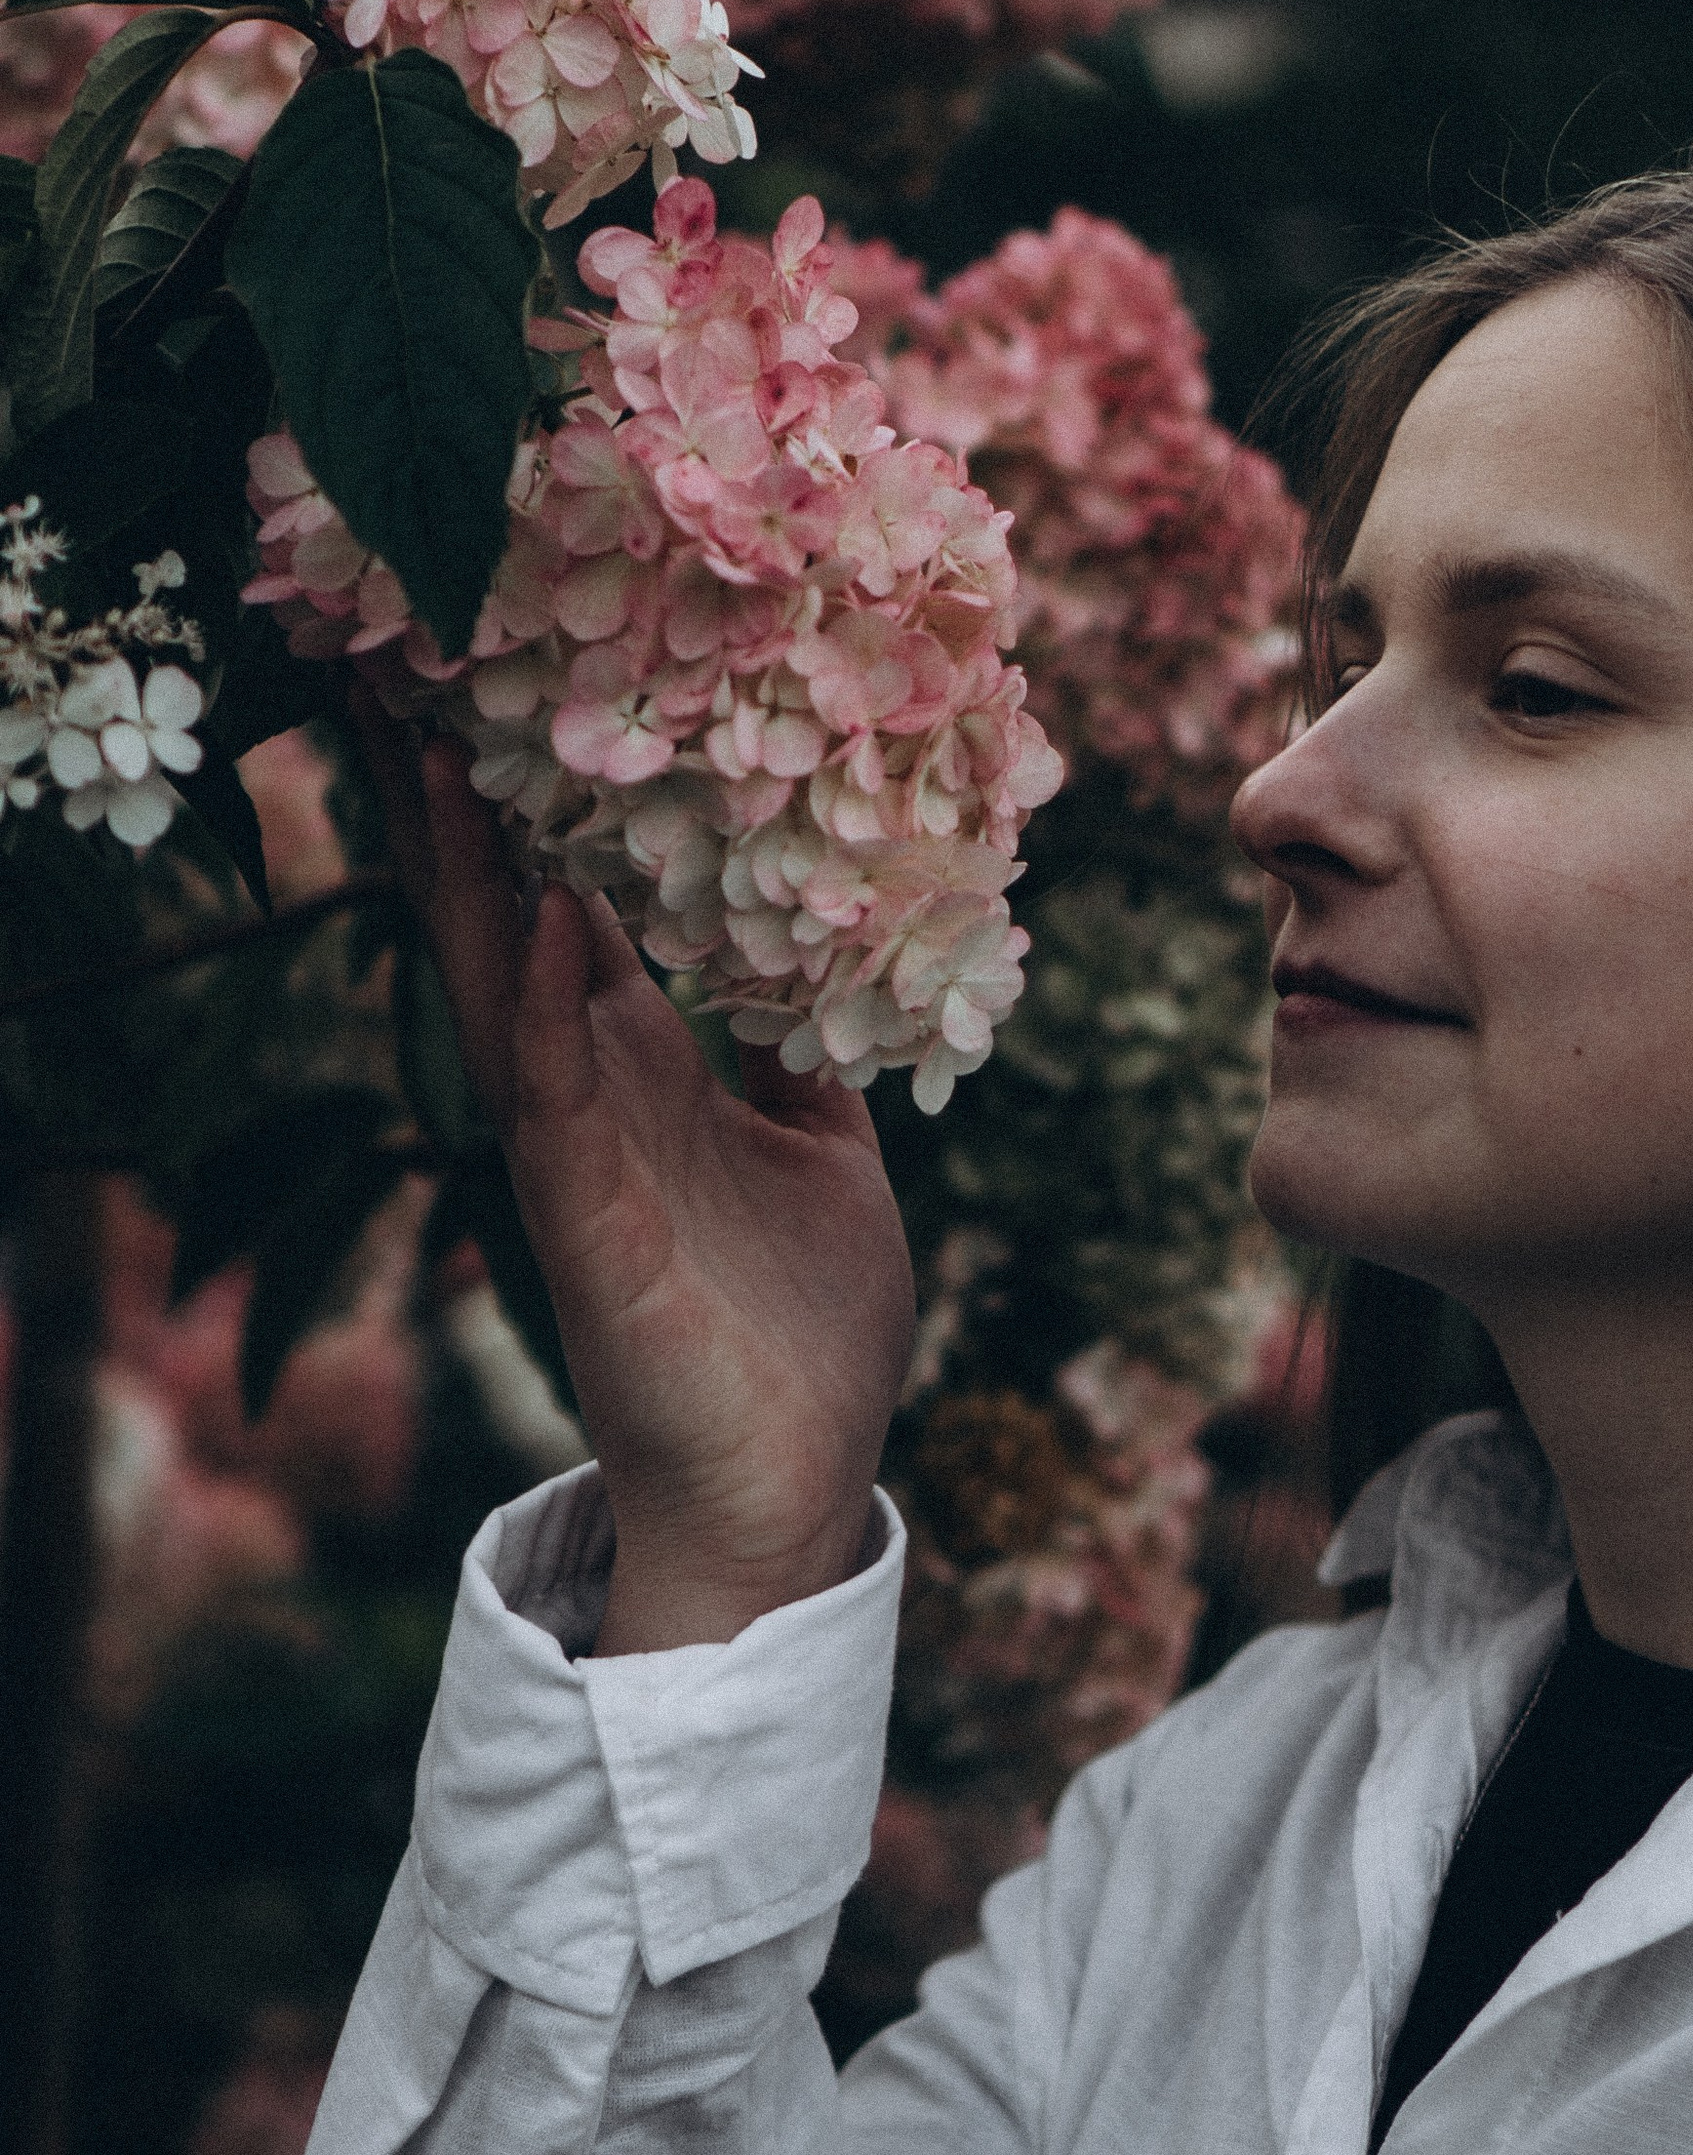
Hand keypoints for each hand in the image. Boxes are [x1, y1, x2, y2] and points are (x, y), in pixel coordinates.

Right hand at [359, 691, 915, 1653]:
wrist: (797, 1482)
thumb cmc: (803, 1326)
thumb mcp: (823, 1149)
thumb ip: (801, 1051)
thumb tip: (818, 956)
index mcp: (645, 1069)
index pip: (567, 909)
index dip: (530, 807)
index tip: (500, 686)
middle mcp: (592, 1096)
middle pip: (501, 922)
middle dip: (455, 807)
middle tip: (408, 672)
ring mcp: (578, 1160)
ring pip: (501, 992)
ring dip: (468, 879)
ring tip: (431, 753)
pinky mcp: (591, 1231)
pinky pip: (560, 1104)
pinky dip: (552, 1015)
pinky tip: (549, 929)